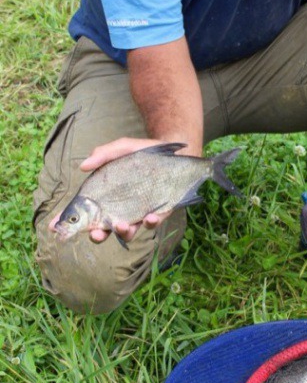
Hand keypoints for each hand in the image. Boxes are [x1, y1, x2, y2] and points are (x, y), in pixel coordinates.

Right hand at [49, 136, 182, 242]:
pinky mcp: (158, 213)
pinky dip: (150, 222)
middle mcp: (120, 207)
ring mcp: (138, 212)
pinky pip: (152, 223)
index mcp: (107, 195)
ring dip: (122, 232)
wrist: (175, 153)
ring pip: (127, 232)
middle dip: (97, 235)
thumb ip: (104, 154)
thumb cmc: (143, 152)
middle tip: (95, 234)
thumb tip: (83, 166)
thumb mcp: (123, 148)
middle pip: (103, 229)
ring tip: (122, 224)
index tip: (55, 227)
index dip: (68, 221)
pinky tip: (149, 216)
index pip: (84, 211)